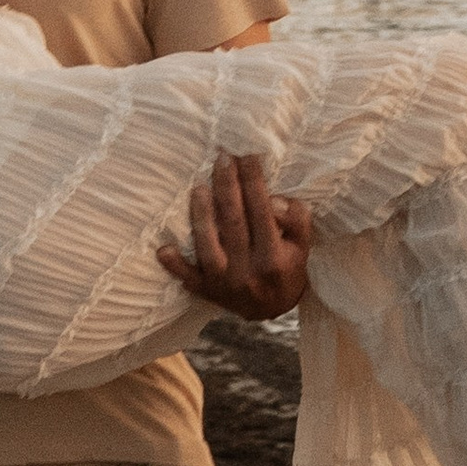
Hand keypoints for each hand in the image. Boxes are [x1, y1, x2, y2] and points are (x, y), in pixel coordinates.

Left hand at [156, 155, 313, 321]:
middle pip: (233, 223)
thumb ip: (296, 220)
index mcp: (274, 258)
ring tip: (198, 188)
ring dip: (201, 216)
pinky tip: (163, 248)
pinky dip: (174, 265)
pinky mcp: (206, 291)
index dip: (254, 181)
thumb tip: (274, 201)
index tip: (247, 155)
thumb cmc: (287, 267)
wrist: (273, 311)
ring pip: (208, 247)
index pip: (262, 212)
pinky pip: (188, 278)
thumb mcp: (303, 245)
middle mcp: (248, 271)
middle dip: (227, 187)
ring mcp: (224, 283)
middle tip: (222, 159)